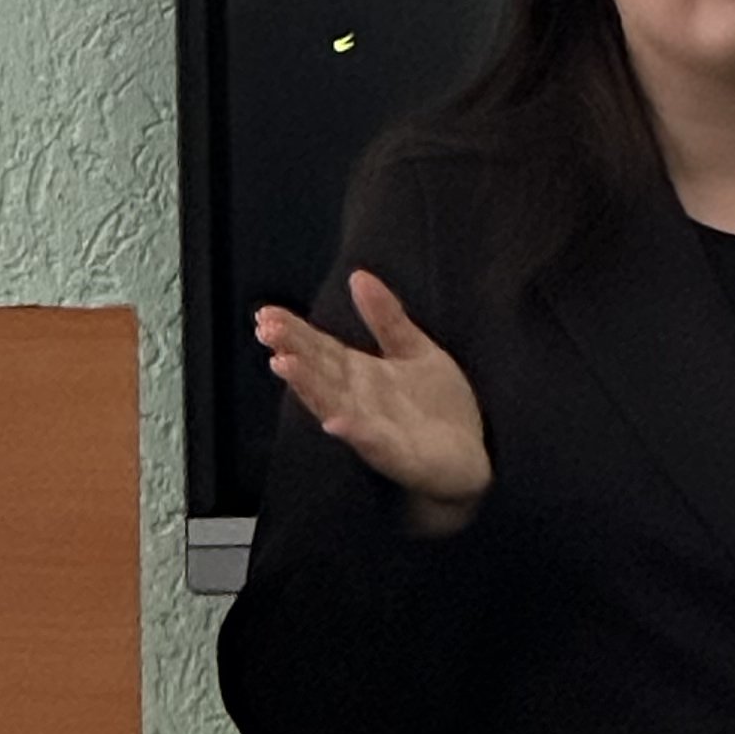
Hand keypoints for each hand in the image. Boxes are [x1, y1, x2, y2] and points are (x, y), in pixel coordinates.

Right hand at [255, 274, 491, 528]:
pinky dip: (353, 431)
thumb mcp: (414, 350)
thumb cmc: (438, 407)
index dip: (294, 330)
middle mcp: (357, 400)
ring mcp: (372, 429)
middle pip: (318, 371)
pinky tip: (335, 420)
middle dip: (291, 351)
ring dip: (308, 386)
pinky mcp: (396, 455)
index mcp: (361, 374)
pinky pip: (371, 442)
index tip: (266, 312)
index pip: (320, 347)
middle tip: (265, 330)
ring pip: (332, 404)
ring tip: (284, 364)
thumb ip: (386, 317)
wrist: (470, 459)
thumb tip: (358, 274)